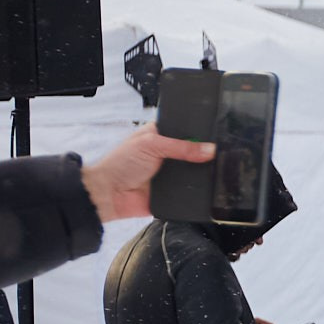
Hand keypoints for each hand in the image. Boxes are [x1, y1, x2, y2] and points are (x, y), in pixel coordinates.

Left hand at [82, 125, 214, 224]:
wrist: (111, 194)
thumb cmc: (120, 164)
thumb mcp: (151, 145)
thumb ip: (181, 146)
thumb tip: (208, 149)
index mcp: (160, 135)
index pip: (185, 130)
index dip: (198, 133)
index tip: (212, 137)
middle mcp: (167, 153)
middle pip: (194, 151)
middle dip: (201, 154)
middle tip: (210, 155)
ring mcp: (171, 173)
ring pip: (195, 171)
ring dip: (198, 173)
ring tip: (202, 171)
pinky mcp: (175, 190)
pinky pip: (192, 190)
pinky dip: (195, 189)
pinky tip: (197, 186)